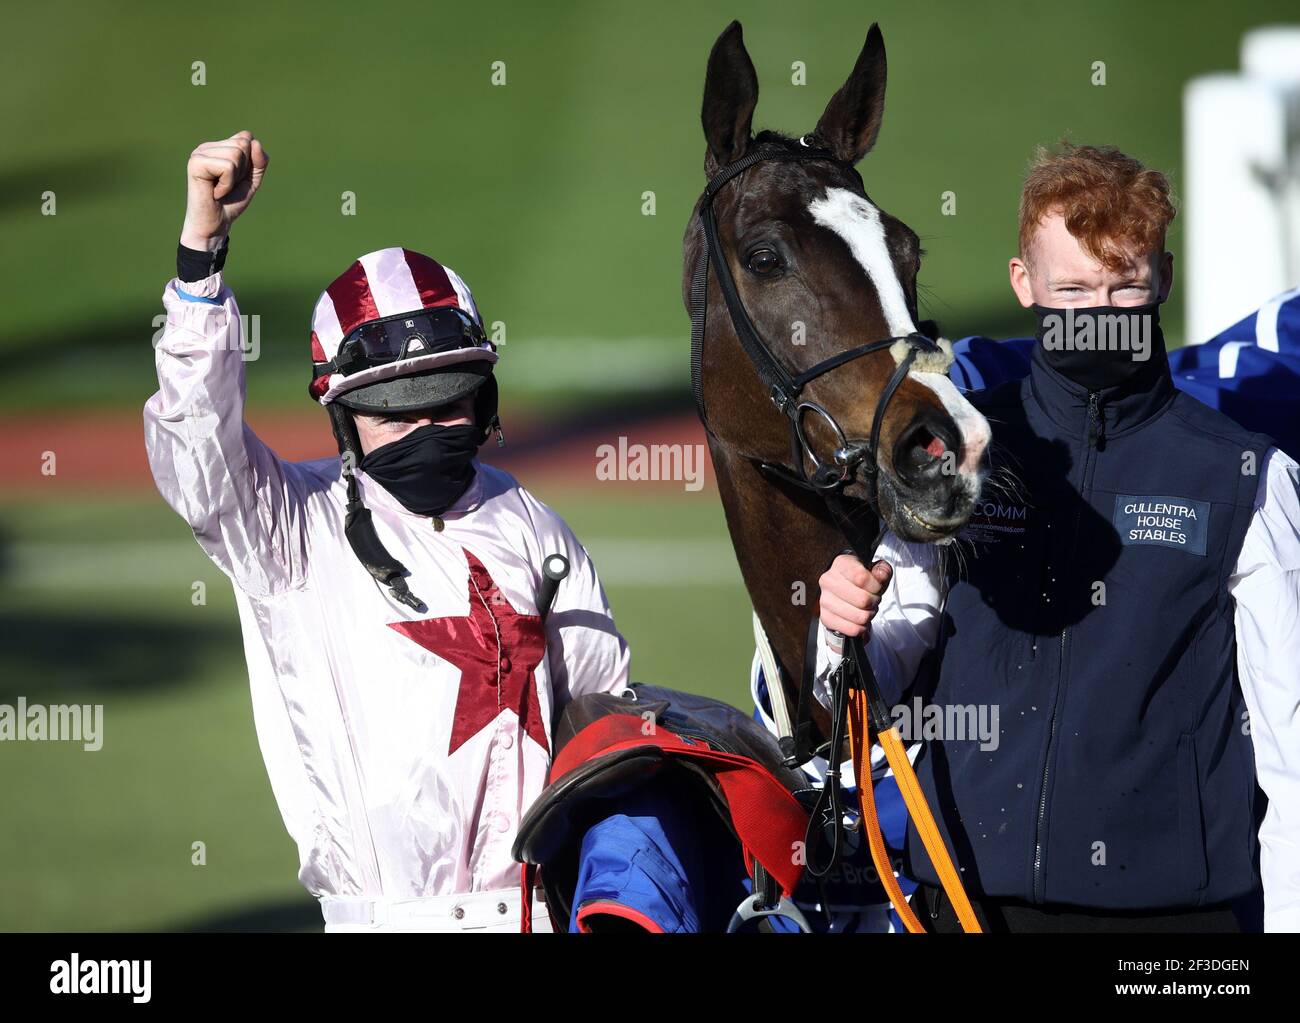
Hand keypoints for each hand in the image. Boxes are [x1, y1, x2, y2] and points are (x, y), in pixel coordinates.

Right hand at [180, 130, 268, 250]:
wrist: (216, 225)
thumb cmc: (231, 203)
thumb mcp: (252, 180)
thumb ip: (259, 161)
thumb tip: (255, 142)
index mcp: (219, 147)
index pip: (246, 137)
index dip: (250, 162)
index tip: (236, 178)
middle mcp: (208, 147)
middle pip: (242, 144)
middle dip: (243, 170)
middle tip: (227, 185)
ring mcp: (199, 153)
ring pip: (236, 154)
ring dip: (234, 178)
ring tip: (221, 189)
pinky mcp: (196, 163)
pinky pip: (227, 167)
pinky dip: (227, 184)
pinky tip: (215, 192)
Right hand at [818, 554, 892, 643]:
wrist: (844, 592)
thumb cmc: (862, 581)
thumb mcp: (875, 571)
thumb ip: (882, 571)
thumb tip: (880, 576)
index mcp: (841, 564)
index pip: (862, 578)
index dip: (876, 586)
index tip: (877, 587)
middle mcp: (828, 580)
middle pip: (863, 600)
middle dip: (874, 603)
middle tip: (873, 600)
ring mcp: (825, 600)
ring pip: (860, 616)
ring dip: (869, 616)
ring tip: (866, 610)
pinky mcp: (825, 618)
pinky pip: (852, 629)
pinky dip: (861, 628)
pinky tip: (860, 621)